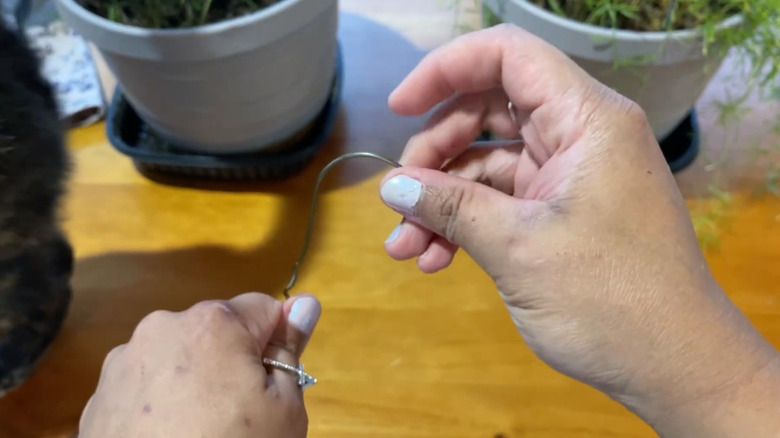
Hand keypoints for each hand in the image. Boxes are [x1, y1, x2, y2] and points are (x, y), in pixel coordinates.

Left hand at [78, 293, 321, 437]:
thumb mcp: (283, 408)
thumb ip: (290, 348)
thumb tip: (305, 303)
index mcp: (214, 323)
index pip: (265, 310)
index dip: (277, 348)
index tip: (274, 387)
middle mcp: (163, 327)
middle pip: (219, 334)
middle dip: (233, 366)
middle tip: (242, 419)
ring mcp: (123, 363)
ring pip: (180, 360)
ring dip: (195, 384)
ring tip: (201, 433)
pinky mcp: (98, 399)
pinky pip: (145, 389)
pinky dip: (160, 407)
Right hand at [380, 24, 779, 435]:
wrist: (673, 367)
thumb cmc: (609, 301)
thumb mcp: (518, 249)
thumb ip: (451, 207)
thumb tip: (391, 184)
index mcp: (586, 120)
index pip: (508, 57)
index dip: (446, 70)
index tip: (401, 108)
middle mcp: (579, 135)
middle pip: (489, 109)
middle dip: (435, 152)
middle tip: (399, 196)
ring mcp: (570, 175)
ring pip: (487, 160)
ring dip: (440, 199)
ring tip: (403, 247)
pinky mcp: (561, 211)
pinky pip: (500, 199)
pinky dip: (464, 223)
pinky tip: (432, 259)